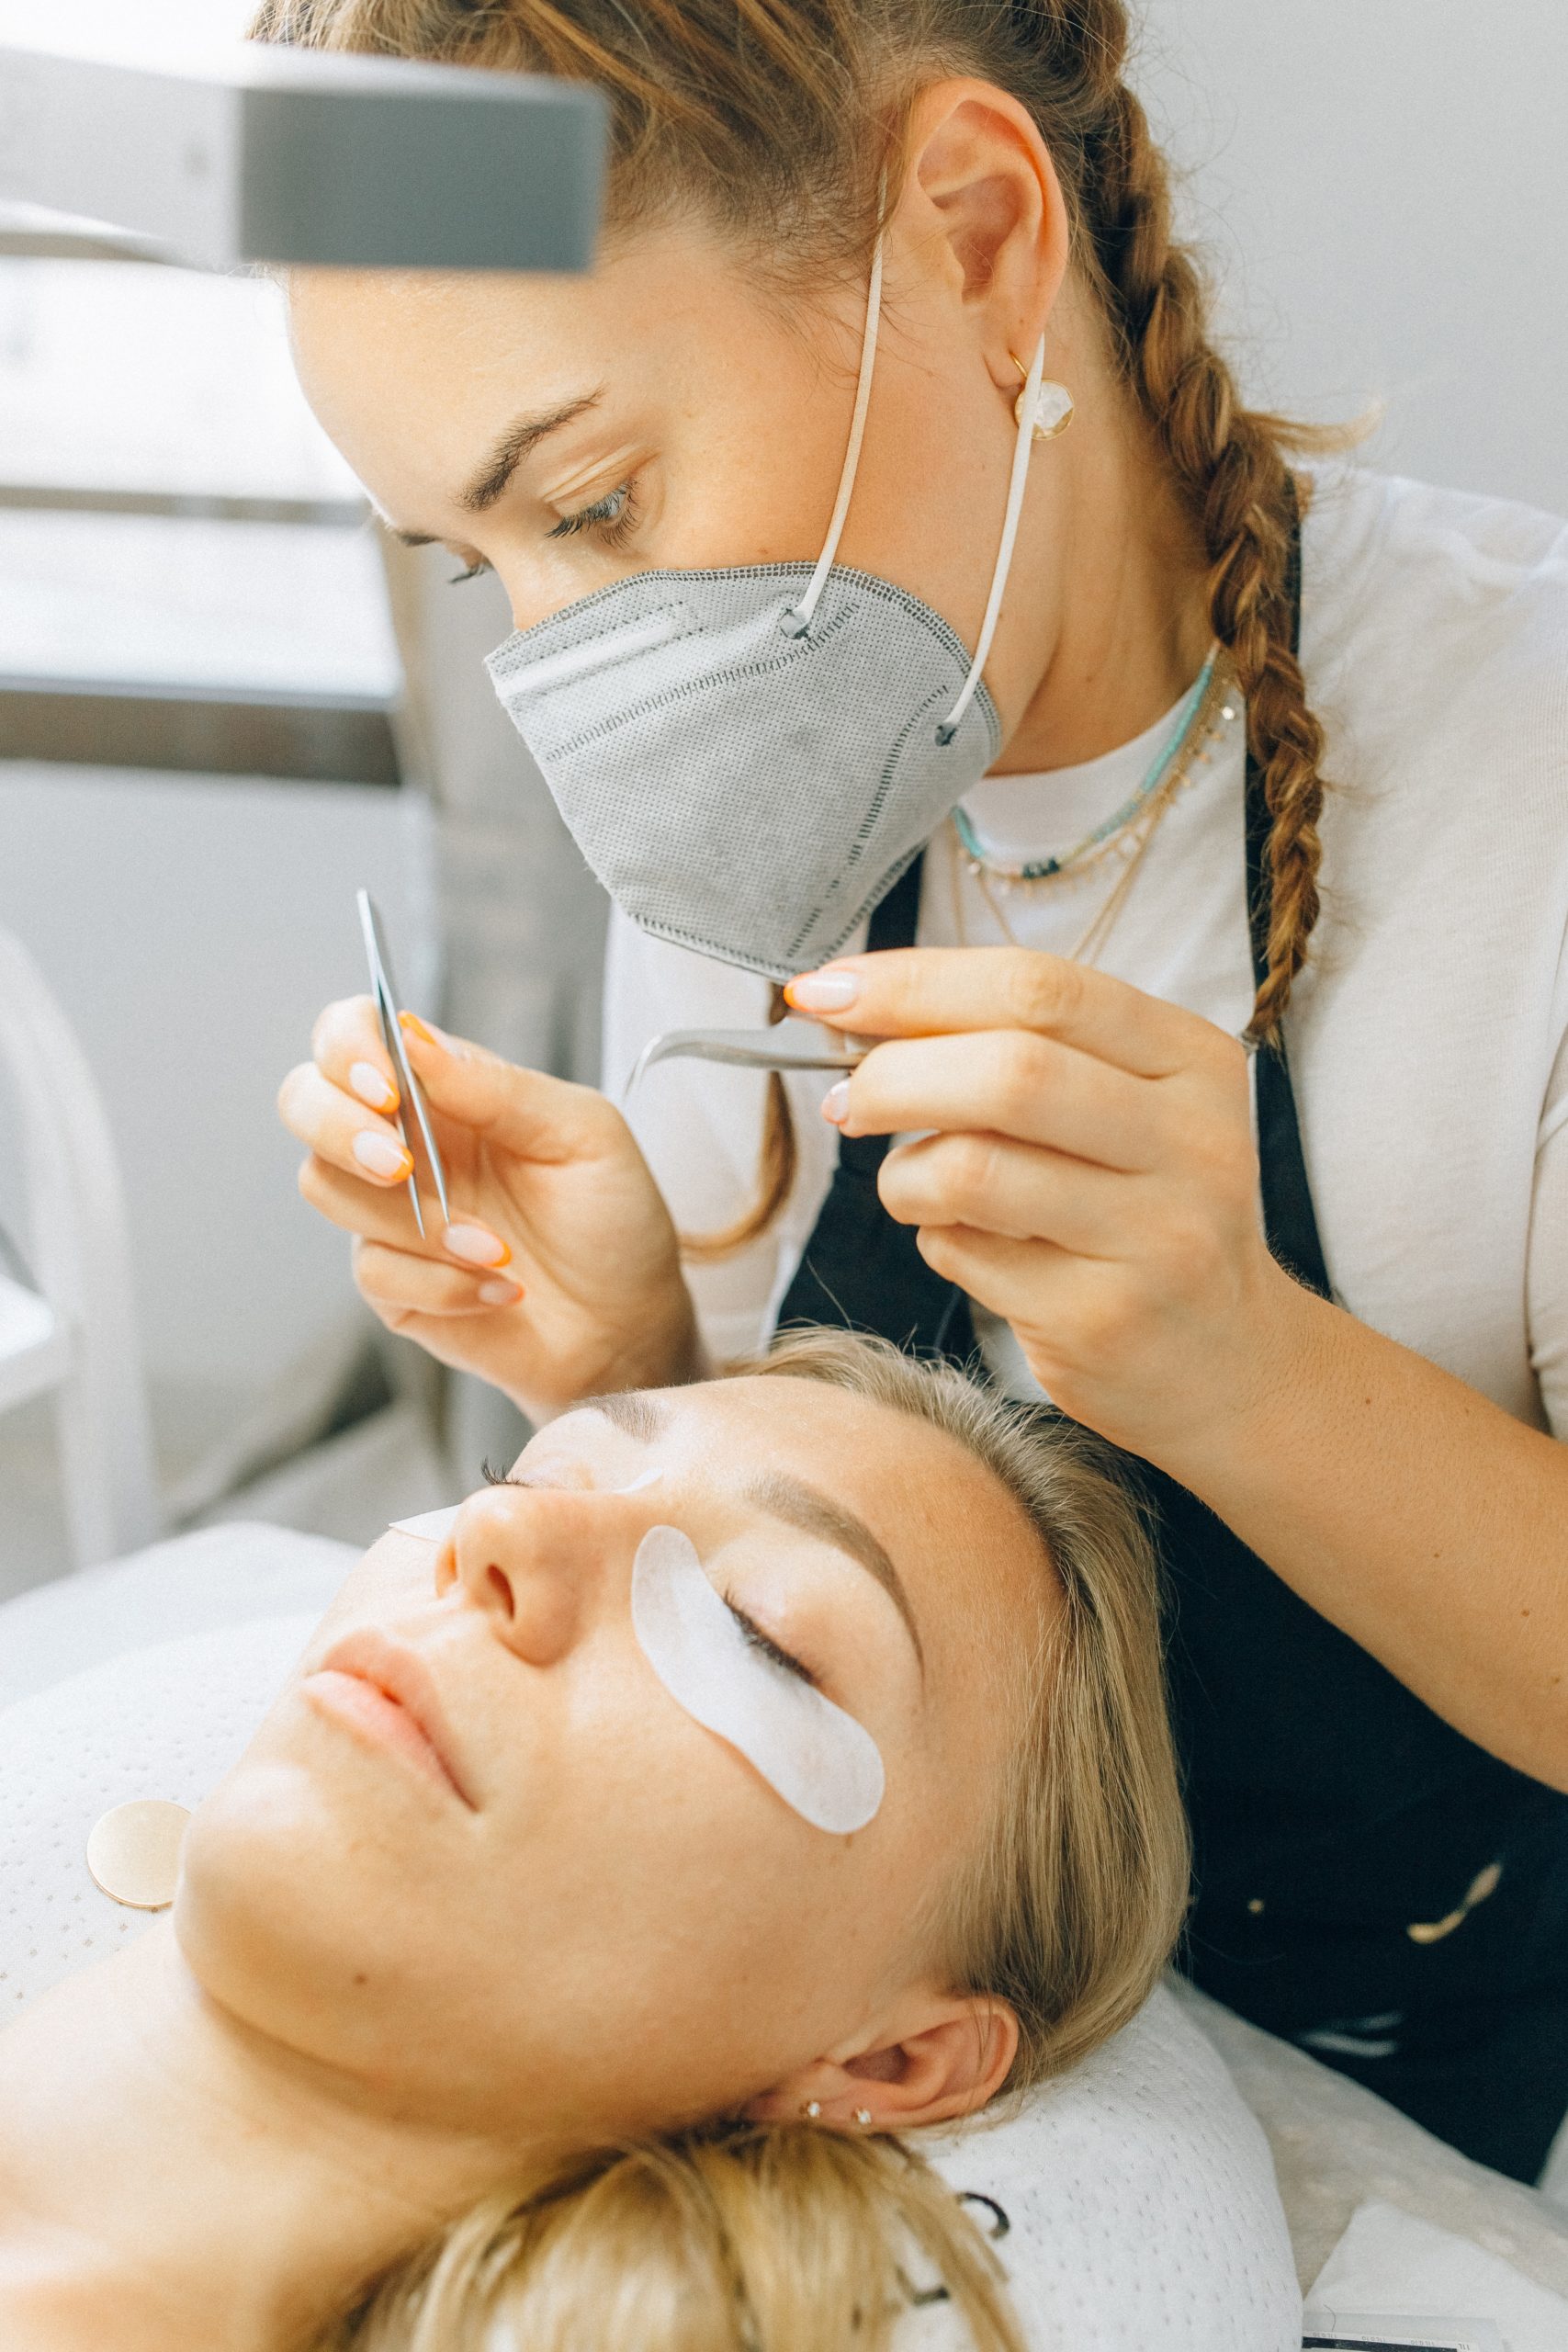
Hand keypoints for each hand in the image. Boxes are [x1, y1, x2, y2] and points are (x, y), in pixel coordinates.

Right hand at [277, 1002, 698, 1421]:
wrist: (627, 1325)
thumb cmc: (613, 1220)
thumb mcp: (582, 1133)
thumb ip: (497, 1086)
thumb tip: (414, 1039)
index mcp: (445, 1090)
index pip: (353, 1035)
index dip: (347, 1049)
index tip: (386, 1089)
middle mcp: (405, 1142)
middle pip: (304, 1101)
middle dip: (339, 1129)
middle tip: (403, 1167)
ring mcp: (389, 1214)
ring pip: (325, 1186)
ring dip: (417, 1222)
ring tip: (497, 1247)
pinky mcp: (391, 1282)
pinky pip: (373, 1269)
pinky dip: (443, 1281)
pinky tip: (498, 1287)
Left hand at [786, 947, 1299, 1467]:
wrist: (1231, 1359)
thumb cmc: (1141, 1211)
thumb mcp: (1121, 1106)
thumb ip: (1016, 1047)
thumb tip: (857, 1009)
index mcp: (1191, 1060)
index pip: (1039, 990)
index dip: (914, 984)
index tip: (825, 994)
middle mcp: (1191, 1141)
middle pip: (1007, 1072)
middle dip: (892, 1077)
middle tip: (846, 1102)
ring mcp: (1154, 1236)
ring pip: (972, 1169)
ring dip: (905, 1174)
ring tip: (913, 1187)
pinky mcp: (1103, 1318)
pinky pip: (967, 1254)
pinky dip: (936, 1240)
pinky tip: (970, 1246)